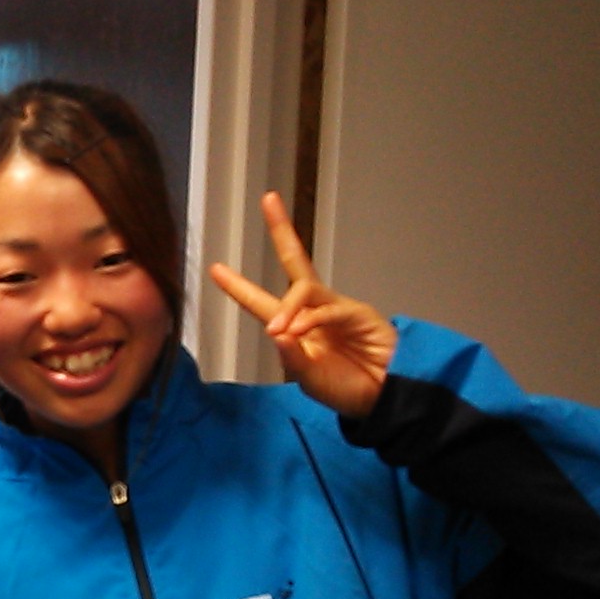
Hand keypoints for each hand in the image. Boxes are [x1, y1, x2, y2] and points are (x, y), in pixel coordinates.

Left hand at [208, 191, 395, 418]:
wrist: (385, 398)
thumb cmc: (346, 389)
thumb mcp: (309, 379)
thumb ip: (292, 358)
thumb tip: (276, 332)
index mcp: (294, 328)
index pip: (260, 301)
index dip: (238, 286)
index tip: (215, 268)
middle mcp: (314, 311)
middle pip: (295, 261)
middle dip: (281, 230)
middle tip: (268, 200)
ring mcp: (337, 308)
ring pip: (305, 289)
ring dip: (289, 308)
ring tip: (281, 330)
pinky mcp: (359, 313)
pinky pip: (328, 309)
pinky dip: (312, 319)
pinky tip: (299, 332)